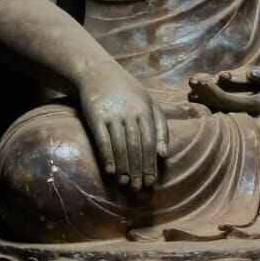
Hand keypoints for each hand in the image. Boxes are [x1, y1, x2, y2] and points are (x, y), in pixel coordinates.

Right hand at [77, 61, 168, 189]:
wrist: (97, 73)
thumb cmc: (128, 91)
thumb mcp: (149, 102)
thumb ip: (159, 126)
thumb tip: (164, 154)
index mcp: (146, 110)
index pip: (151, 141)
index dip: (151, 163)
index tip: (151, 181)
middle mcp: (131, 112)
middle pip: (137, 146)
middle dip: (139, 168)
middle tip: (139, 187)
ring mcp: (113, 114)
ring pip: (121, 145)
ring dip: (124, 167)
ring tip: (126, 183)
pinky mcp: (95, 116)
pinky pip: (103, 140)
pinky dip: (108, 157)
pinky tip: (111, 171)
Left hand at [187, 66, 259, 113]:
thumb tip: (250, 72)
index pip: (229, 102)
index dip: (213, 93)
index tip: (199, 81)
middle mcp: (254, 109)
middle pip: (223, 104)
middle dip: (206, 93)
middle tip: (191, 81)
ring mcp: (252, 104)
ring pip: (225, 101)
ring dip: (209, 92)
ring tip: (193, 82)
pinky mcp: (254, 97)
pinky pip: (232, 95)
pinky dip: (219, 89)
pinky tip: (208, 82)